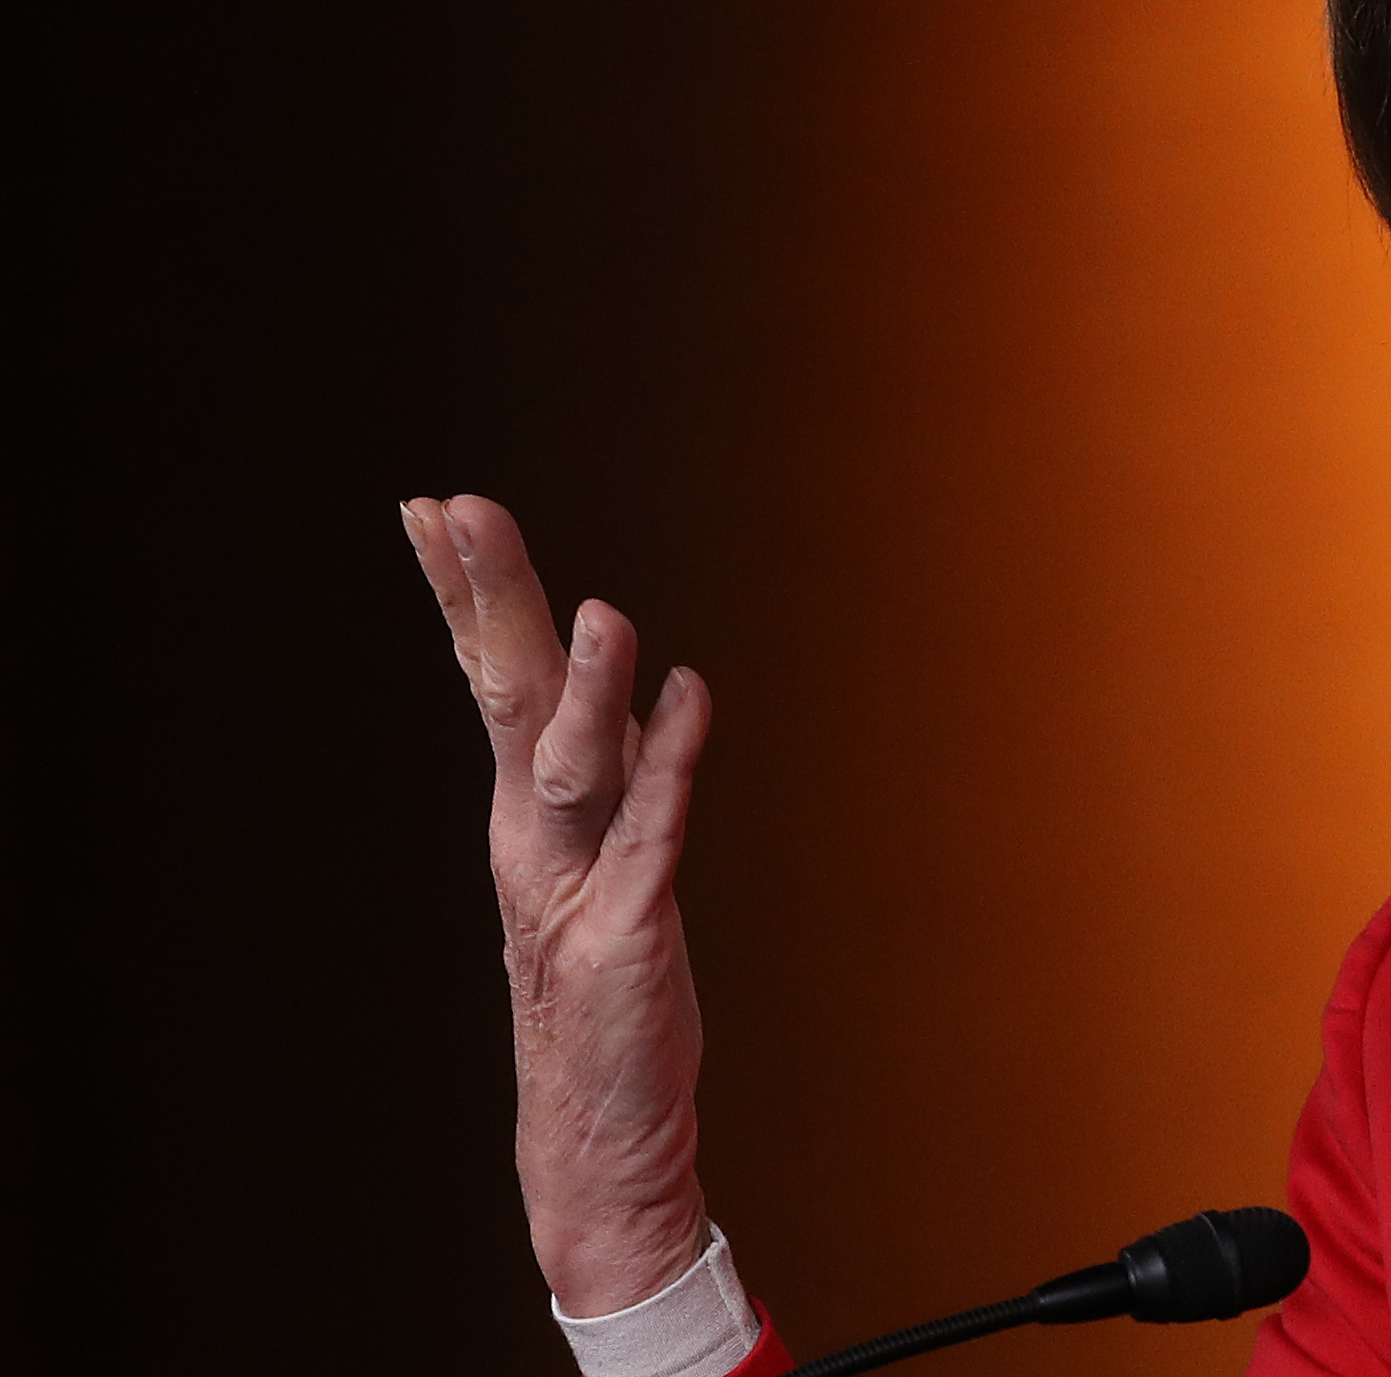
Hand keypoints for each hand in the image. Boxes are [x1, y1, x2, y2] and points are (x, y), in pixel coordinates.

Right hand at [403, 494, 713, 1315]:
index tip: (437, 506)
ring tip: (600, 609)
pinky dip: (674, 760)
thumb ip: (607, 783)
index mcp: (525, 813)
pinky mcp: (628, 932)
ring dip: (587, 687)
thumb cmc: (605, 1000)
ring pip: (573, 762)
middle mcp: (534, 836)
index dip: (469, 592)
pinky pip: (655, 830)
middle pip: (509, 695)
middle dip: (487, 598)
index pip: (492, 678)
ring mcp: (575, 883)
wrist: (599, 1143)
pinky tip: (695, 693)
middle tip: (455, 508)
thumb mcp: (597, 869)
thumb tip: (628, 690)